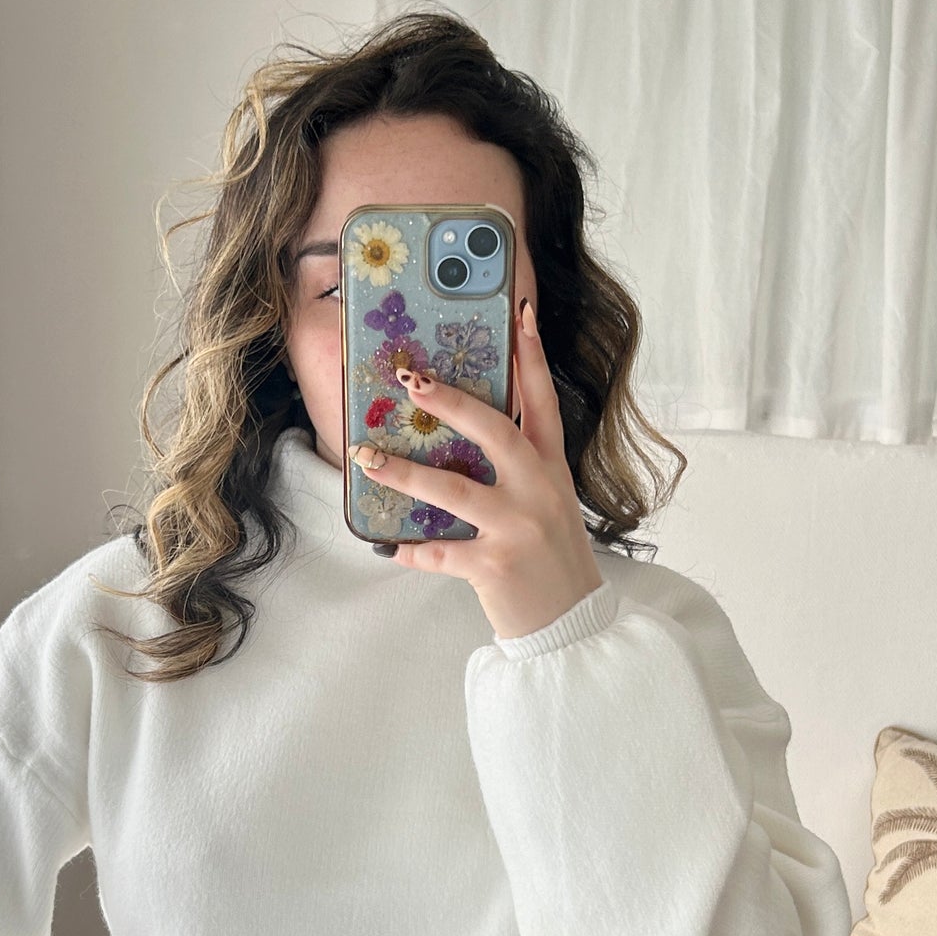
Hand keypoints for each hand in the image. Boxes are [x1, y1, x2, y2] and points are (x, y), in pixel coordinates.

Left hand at [350, 296, 603, 639]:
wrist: (570, 624)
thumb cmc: (550, 558)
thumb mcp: (548, 503)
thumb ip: (519, 468)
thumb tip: (461, 434)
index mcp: (552, 470)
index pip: (543, 403)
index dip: (532, 357)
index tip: (519, 312)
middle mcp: (539, 492)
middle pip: (496, 433)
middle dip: (452, 404)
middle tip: (412, 381)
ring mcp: (517, 529)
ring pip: (453, 490)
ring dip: (404, 473)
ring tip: (366, 456)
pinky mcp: (495, 566)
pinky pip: (440, 553)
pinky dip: (410, 549)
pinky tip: (384, 543)